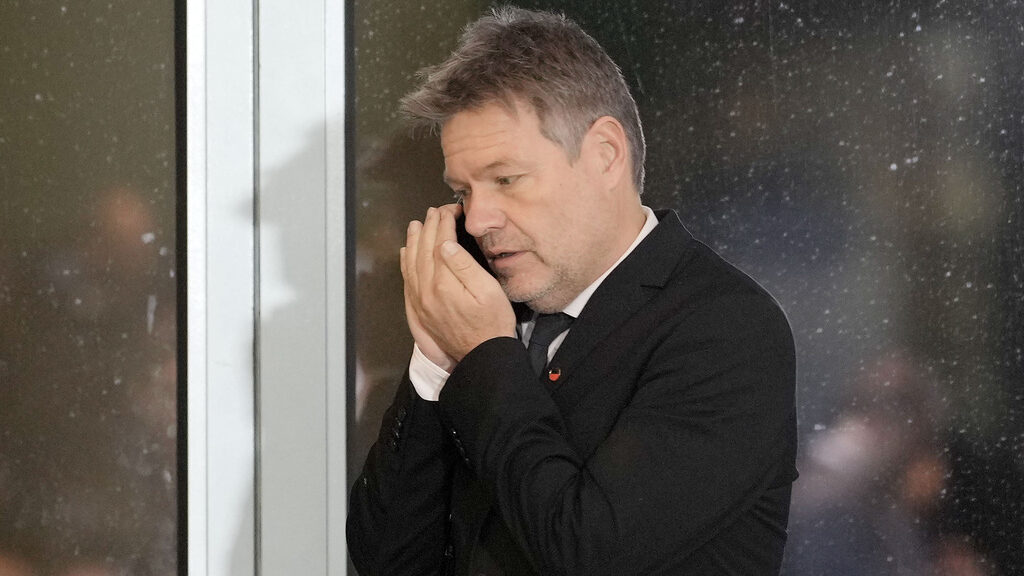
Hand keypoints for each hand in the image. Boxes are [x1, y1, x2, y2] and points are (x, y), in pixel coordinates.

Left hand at [401, 204, 515, 364]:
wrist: (482, 355)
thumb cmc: (492, 324)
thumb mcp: (488, 291)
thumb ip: (465, 266)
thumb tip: (446, 244)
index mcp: (444, 282)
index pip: (440, 242)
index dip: (444, 223)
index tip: (449, 210)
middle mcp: (426, 290)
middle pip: (423, 250)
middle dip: (428, 227)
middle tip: (434, 212)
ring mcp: (420, 301)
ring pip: (411, 263)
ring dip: (413, 241)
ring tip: (416, 225)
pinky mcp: (419, 310)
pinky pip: (407, 280)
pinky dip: (405, 262)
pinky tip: (406, 253)